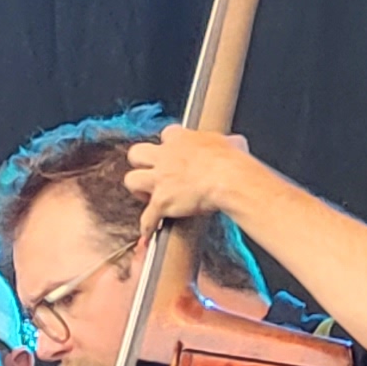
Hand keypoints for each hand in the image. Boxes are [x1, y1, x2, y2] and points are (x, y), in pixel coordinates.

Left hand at [121, 126, 284, 227]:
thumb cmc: (232, 162)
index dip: (168, 146)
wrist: (229, 179)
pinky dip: (147, 225)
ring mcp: (161, 179)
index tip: (173, 153)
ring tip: (146, 197)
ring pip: (131, 180)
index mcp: (181, 139)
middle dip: (140, 163)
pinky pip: (147, 217)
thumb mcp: (232, 143)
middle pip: (136, 153)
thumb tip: (236, 143)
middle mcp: (165, 157)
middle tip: (151, 173)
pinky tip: (149, 230)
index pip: (167, 135)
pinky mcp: (161, 201)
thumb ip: (226, 143)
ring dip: (137, 189)